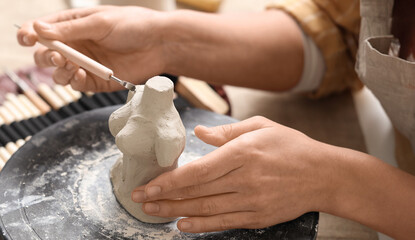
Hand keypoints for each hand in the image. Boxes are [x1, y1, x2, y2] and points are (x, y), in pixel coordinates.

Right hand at [17, 6, 169, 91]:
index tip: (25, 38)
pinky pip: (75, 85)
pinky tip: (80, 74)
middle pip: (44, 55)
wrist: (159, 44)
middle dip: (44, 57)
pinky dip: (73, 81)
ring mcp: (83, 64)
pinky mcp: (94, 81)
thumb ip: (69, 30)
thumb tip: (38, 29)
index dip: (29, 34)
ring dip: (58, 71)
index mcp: (72, 25)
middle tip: (56, 57)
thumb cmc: (132, 25)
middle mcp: (74, 45)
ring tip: (70, 65)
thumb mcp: (99, 23)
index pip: (41, 30)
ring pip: (57, 73)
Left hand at [131, 116, 335, 232]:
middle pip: (196, 192)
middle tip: (139, 199)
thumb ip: (226, 132)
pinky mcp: (259, 217)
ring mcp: (252, 201)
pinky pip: (224, 223)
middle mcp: (245, 179)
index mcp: (243, 153)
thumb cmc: (291, 146)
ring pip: (206, 209)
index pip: (197, 171)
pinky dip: (201, 225)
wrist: (325, 175)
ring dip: (175, 211)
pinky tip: (181, 225)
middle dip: (163, 197)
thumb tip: (197, 133)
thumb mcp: (260, 127)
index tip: (147, 185)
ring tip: (152, 212)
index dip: (168, 181)